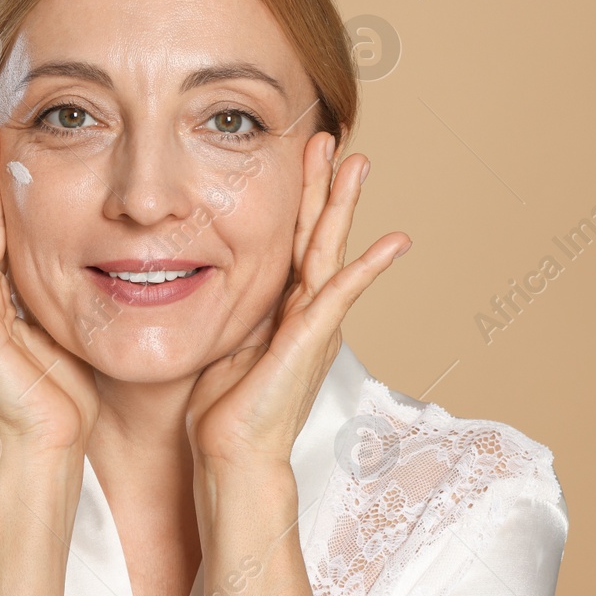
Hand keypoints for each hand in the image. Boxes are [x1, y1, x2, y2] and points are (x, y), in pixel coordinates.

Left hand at [186, 132, 409, 466]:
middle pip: (316, 234)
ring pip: (330, 250)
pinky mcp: (311, 341)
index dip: (297, 198)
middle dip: (325, 185)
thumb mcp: (223, 342)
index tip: (299, 157)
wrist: (234, 456)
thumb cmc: (223, 411)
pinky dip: (368, 267)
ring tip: (359, 162)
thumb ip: (230, 309)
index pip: (292, 240)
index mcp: (282, 309)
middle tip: (334, 139)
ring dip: (344, 205)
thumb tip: (202, 277)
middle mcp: (304, 311)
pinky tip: (393, 241)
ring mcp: (312, 324)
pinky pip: (341, 295)